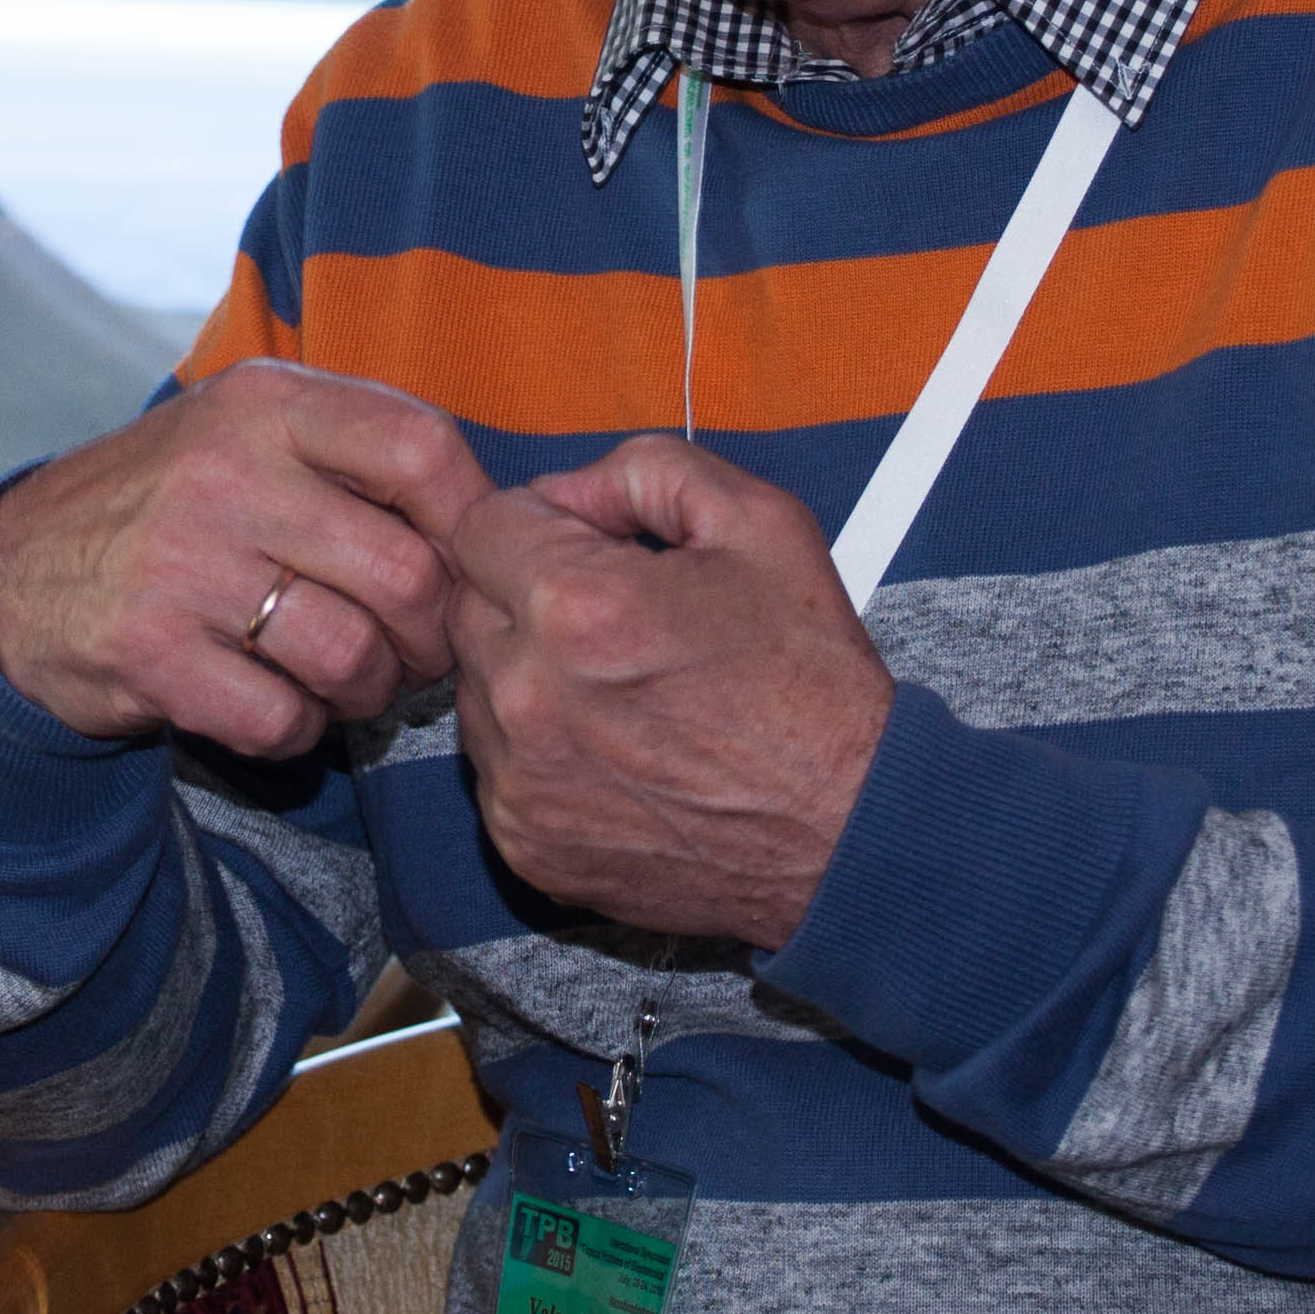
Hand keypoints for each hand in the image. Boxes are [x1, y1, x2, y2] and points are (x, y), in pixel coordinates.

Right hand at [0, 363, 496, 758]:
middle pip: (407, 572)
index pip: (422, 447)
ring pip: (352, 655)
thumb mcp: (248, 430)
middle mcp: (226, 472)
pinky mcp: (150, 654)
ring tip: (349, 680)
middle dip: (432, 635)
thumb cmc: (172, 504)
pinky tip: (278, 706)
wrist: (14, 575)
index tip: (467, 562)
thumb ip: (357, 447)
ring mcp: (183, 564)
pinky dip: (299, 731)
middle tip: (414, 650)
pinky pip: (282, 719)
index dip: (473, 520)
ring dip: (369, 691)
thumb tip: (497, 517)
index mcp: (265, 402)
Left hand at [448, 437, 891, 946]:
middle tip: (614, 618)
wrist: (847, 830)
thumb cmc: (812, 687)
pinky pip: (497, 767)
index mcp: (577, 607)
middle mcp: (530, 699)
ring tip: (622, 690)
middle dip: (525, 594)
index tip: (587, 548)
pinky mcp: (526, 841)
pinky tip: (617, 750)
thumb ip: (645, 471)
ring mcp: (522, 781)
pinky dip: (541, 751)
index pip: (481, 527)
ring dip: (527, 674)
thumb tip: (569, 491)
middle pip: (467, 605)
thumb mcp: (759, 523)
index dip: (541, 524)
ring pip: (477, 689)